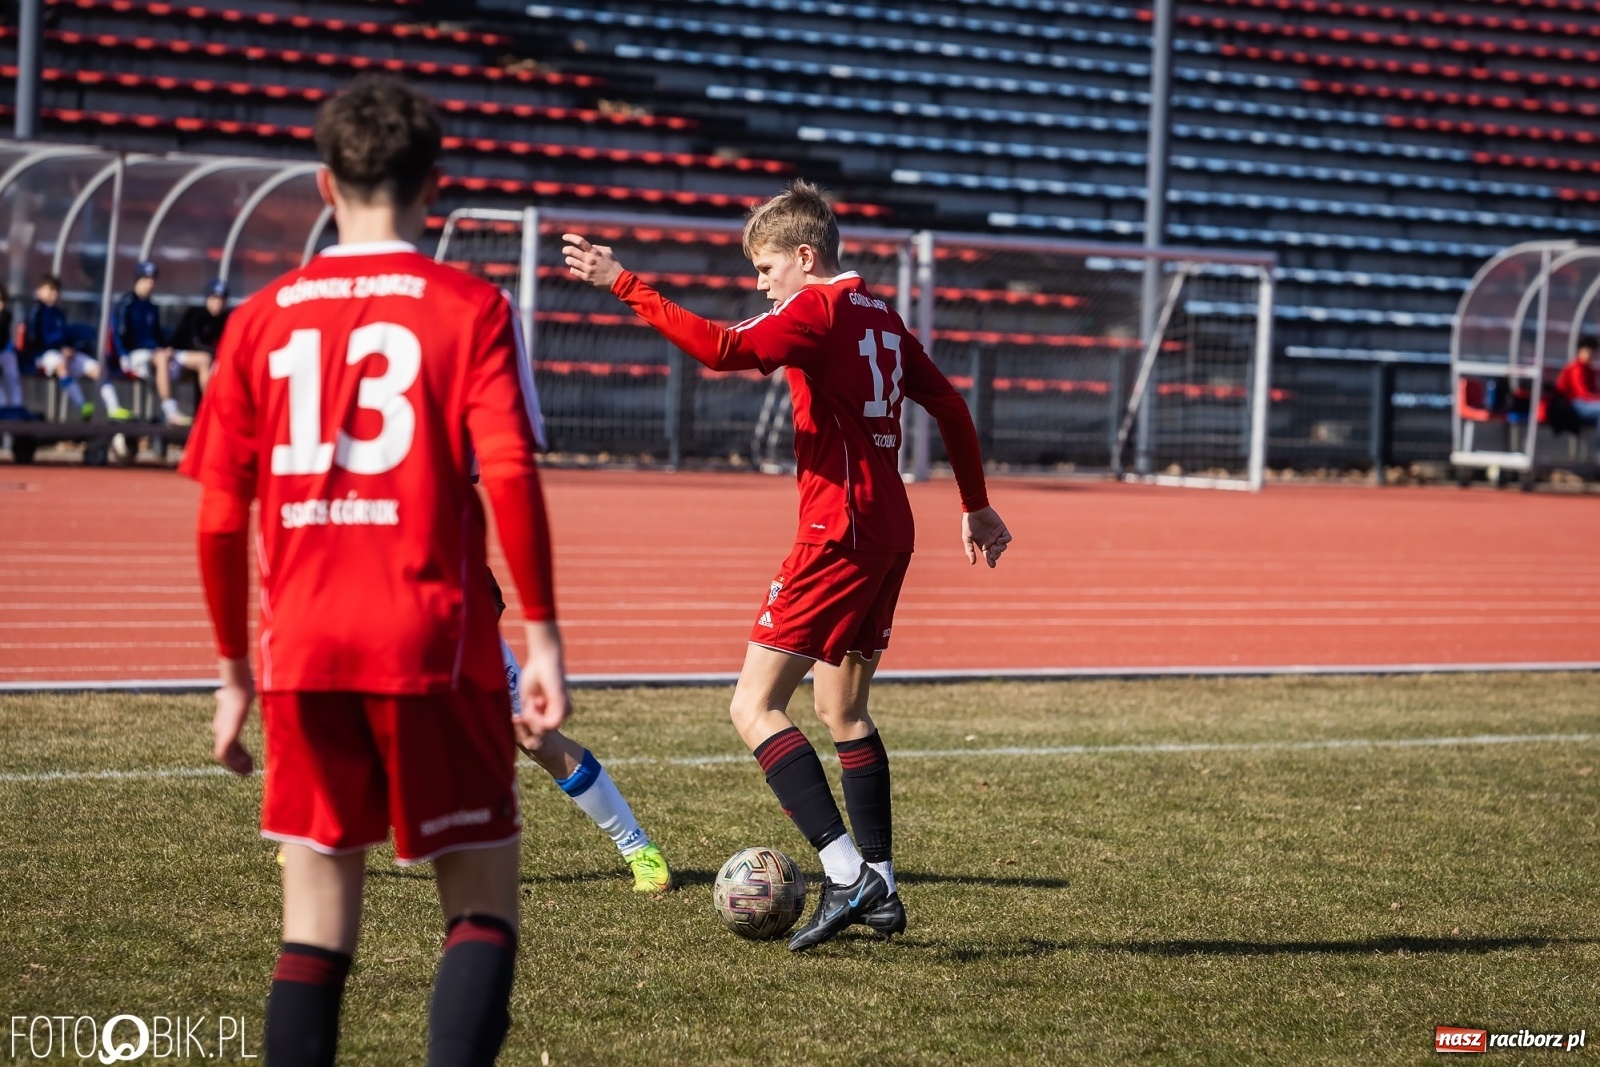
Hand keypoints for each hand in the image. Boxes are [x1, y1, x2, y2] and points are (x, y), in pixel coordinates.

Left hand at [213, 656, 255, 775]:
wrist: (238, 689)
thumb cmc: (240, 690)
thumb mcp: (231, 697)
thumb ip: (225, 697)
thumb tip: (220, 693)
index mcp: (223, 723)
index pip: (230, 743)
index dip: (239, 752)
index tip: (250, 758)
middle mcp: (220, 730)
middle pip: (226, 752)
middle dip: (237, 762)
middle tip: (249, 770)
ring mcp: (222, 733)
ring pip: (225, 757)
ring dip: (236, 765)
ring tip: (249, 771)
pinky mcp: (226, 736)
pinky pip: (225, 755)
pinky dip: (234, 762)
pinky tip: (247, 764)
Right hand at [514, 620, 570, 748]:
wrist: (543, 660)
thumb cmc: (534, 676)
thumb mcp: (527, 701)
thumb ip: (529, 718)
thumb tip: (533, 735)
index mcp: (552, 712)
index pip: (538, 731)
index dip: (525, 727)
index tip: (516, 716)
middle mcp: (560, 713)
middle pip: (540, 731)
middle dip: (528, 720)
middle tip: (527, 703)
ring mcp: (563, 711)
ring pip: (543, 729)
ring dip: (532, 716)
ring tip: (532, 699)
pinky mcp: (563, 708)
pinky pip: (547, 724)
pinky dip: (536, 715)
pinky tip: (535, 701)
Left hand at [560, 234, 623, 290]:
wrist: (618, 280)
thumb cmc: (613, 264)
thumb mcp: (608, 252)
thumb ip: (597, 247)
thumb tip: (588, 246)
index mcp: (595, 252)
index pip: (580, 241)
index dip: (570, 237)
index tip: (564, 237)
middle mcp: (590, 260)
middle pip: (572, 251)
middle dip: (566, 249)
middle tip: (565, 250)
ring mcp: (587, 269)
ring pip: (570, 261)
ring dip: (568, 259)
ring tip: (570, 259)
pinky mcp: (586, 278)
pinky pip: (573, 271)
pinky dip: (572, 268)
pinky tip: (575, 268)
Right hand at [962, 506, 1011, 567]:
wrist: (974, 510)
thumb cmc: (969, 524)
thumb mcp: (967, 538)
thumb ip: (969, 550)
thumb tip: (972, 563)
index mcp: (983, 545)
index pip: (989, 556)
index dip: (991, 562)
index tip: (992, 565)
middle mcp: (991, 541)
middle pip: (997, 553)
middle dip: (996, 556)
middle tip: (992, 554)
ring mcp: (997, 535)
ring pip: (1003, 546)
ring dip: (1000, 549)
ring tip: (995, 547)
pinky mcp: (1002, 529)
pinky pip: (1008, 537)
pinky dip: (1005, 540)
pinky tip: (999, 540)